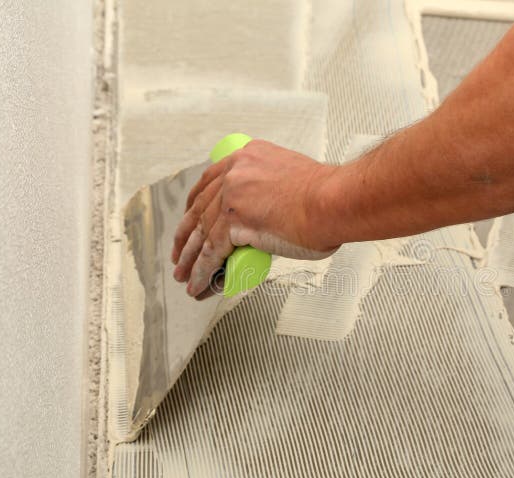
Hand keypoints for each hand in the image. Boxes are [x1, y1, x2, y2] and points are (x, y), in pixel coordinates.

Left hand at [171, 140, 338, 298]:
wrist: (333, 202)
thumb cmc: (327, 198)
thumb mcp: (291, 181)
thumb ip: (272, 194)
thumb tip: (268, 219)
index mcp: (248, 157)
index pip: (209, 181)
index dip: (195, 206)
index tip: (189, 221)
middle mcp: (235, 172)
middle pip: (198, 209)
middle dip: (185, 237)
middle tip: (180, 255)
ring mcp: (231, 198)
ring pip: (200, 235)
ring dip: (189, 261)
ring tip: (184, 278)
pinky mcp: (233, 224)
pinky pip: (210, 254)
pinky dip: (201, 273)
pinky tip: (198, 285)